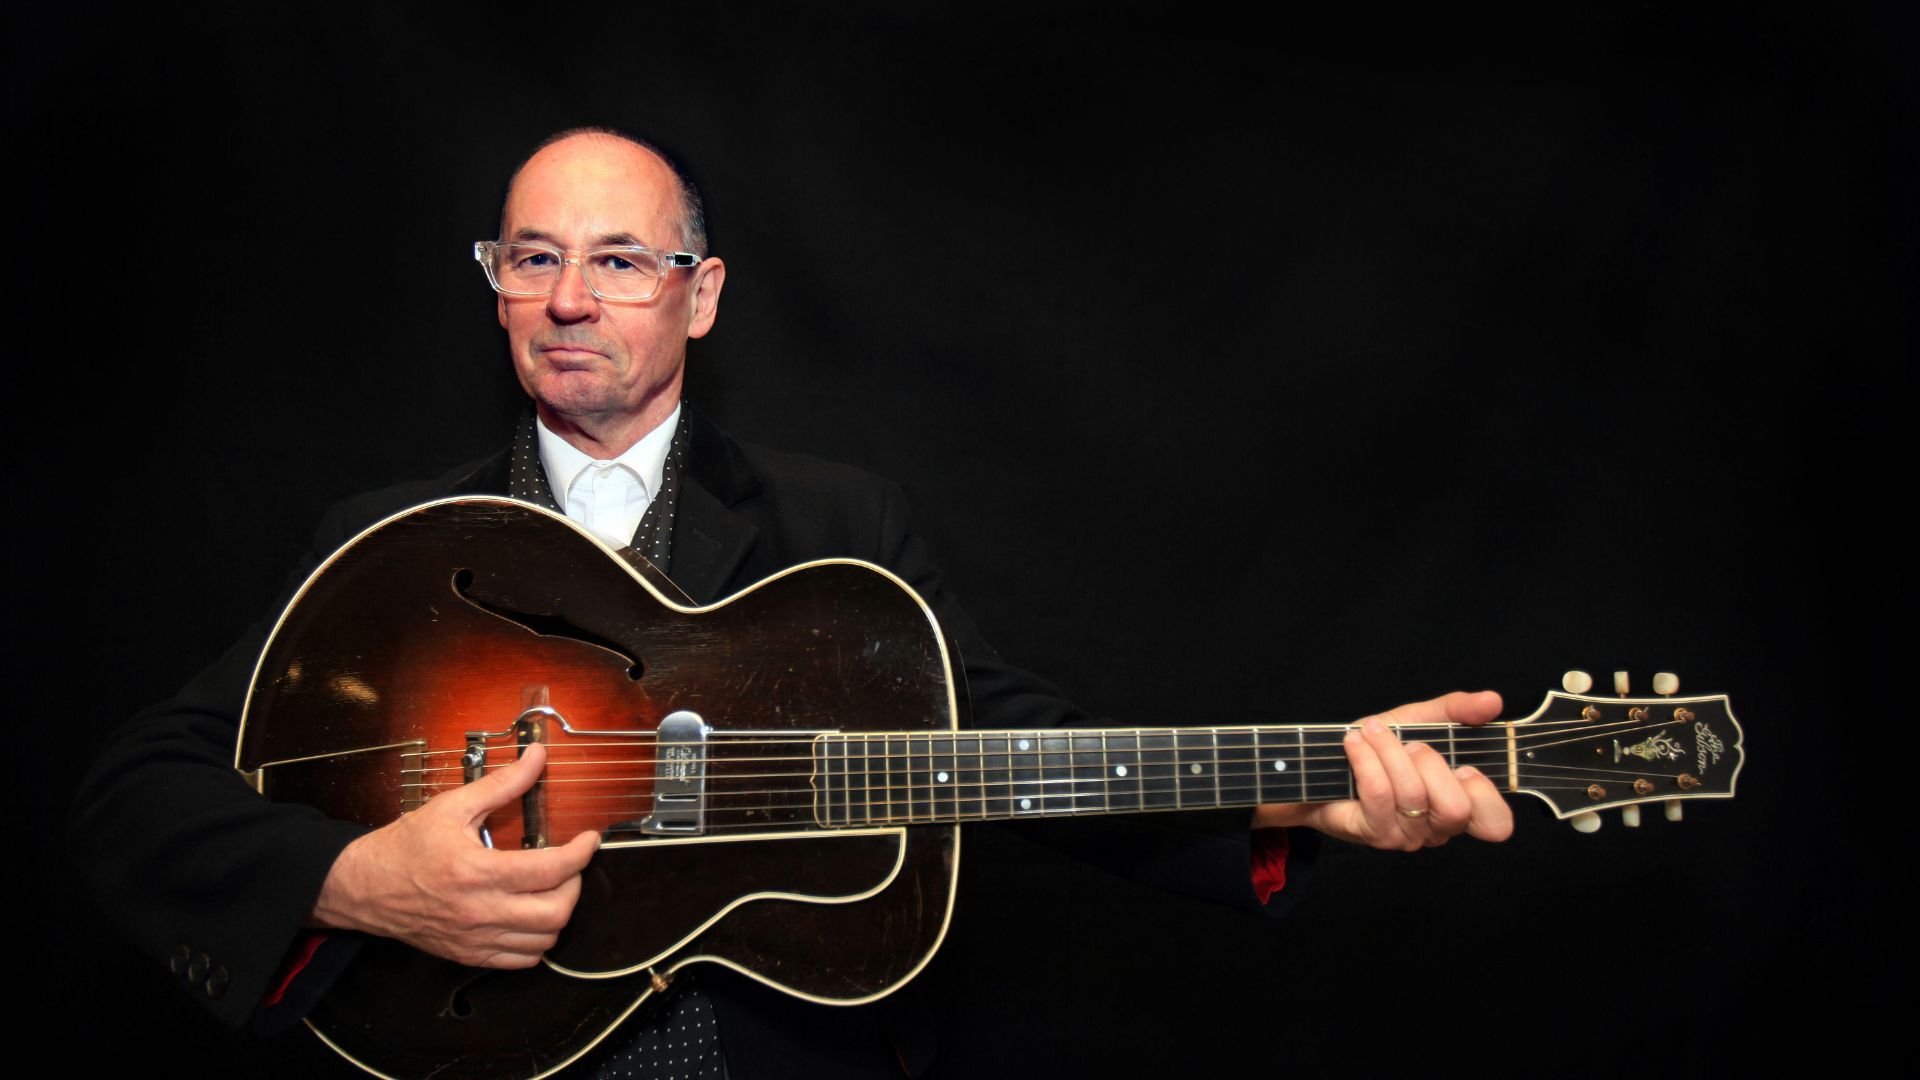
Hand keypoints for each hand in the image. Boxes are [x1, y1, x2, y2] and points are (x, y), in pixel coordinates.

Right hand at [310, 743, 599, 967]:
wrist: (364, 887)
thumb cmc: (405, 846)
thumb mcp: (452, 806)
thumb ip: (501, 783)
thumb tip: (537, 758)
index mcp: (477, 871)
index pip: (550, 869)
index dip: (581, 853)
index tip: (589, 839)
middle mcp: (480, 911)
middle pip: (555, 912)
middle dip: (575, 885)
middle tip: (568, 865)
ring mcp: (476, 939)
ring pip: (544, 941)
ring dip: (558, 914)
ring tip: (551, 889)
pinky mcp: (470, 955)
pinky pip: (521, 961)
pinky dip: (537, 941)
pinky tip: (531, 916)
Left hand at [1252, 691, 1513, 849]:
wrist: (1324, 768)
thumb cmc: (1380, 750)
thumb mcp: (1421, 721)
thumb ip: (1458, 710)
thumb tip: (1493, 700)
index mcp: (1460, 804)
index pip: (1496, 825)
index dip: (1486, 795)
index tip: (1463, 766)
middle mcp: (1437, 828)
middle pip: (1456, 809)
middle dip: (1431, 763)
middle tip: (1410, 744)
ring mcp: (1406, 835)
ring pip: (1413, 795)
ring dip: (1390, 751)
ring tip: (1372, 732)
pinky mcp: (1374, 833)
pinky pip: (1379, 793)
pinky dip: (1367, 758)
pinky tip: (1356, 742)